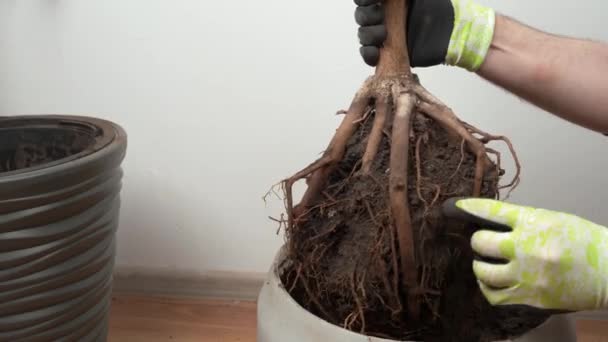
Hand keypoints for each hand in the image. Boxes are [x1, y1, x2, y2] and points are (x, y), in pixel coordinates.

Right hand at [355, 0, 495, 70]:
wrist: (452, 31)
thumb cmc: (438, 7)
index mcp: (388, 1)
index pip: (364, 0)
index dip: (364, 0)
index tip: (376, 1)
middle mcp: (383, 15)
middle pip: (361, 15)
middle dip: (367, 16)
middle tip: (380, 16)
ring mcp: (383, 35)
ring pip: (362, 34)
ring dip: (368, 35)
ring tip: (383, 35)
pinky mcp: (387, 53)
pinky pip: (368, 54)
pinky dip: (368, 54)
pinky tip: (375, 53)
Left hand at [443, 198, 607, 310]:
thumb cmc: (583, 241)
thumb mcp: (552, 219)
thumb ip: (522, 220)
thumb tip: (490, 222)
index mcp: (534, 222)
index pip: (491, 210)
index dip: (469, 207)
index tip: (457, 206)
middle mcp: (526, 247)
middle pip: (480, 242)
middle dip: (477, 241)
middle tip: (483, 242)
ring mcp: (527, 274)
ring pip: (483, 271)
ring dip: (479, 265)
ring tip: (484, 262)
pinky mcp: (530, 296)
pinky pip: (494, 295)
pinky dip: (487, 287)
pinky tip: (490, 281)